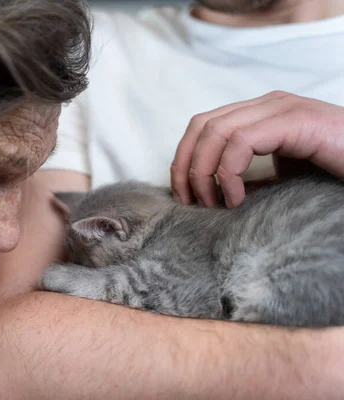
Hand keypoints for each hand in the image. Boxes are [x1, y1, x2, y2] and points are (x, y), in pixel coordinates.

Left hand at [170, 91, 343, 207]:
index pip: (202, 126)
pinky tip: (237, 199)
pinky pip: (241, 141)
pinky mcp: (294, 120)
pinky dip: (229, 172)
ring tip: (214, 203)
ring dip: (203, 171)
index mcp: (258, 114)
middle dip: (185, 165)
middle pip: (201, 125)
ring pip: (215, 130)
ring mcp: (280, 108)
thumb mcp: (281, 177)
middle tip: (190, 201)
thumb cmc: (333, 171)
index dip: (184, 159)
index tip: (186, 195)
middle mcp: (265, 105)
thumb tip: (213, 194)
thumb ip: (249, 178)